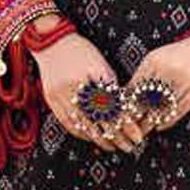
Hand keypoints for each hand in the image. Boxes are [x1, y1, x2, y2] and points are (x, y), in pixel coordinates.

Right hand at [30, 28, 144, 152]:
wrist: (51, 41)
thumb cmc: (83, 52)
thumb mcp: (101, 65)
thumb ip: (111, 88)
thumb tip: (126, 112)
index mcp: (93, 78)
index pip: (115, 109)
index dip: (127, 125)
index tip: (138, 137)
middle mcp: (77, 88)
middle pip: (99, 122)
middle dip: (116, 137)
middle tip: (129, 148)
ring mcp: (61, 95)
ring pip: (83, 125)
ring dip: (99, 139)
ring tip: (112, 147)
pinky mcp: (51, 99)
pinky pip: (67, 122)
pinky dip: (80, 133)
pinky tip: (91, 138)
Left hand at [128, 35, 189, 133]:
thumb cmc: (189, 50)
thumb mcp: (164, 54)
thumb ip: (148, 71)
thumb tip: (131, 95)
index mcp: (154, 59)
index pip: (134, 87)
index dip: (127, 104)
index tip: (123, 114)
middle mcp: (167, 69)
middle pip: (145, 100)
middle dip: (137, 116)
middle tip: (131, 127)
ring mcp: (184, 80)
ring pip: (161, 107)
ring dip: (150, 122)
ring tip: (144, 129)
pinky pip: (179, 110)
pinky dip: (167, 121)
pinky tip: (160, 126)